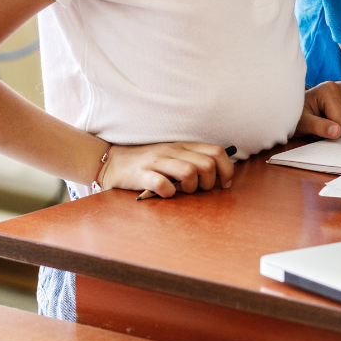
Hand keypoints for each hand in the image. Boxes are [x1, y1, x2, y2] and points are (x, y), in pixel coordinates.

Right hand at [100, 142, 234, 197]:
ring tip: (183, 192)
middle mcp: (172, 151)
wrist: (113, 162)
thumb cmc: (149, 164)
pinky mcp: (141, 174)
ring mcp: (157, 161)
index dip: (227, 169)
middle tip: (199, 190)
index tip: (224, 183)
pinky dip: (169, 193)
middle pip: (206, 165)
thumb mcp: (174, 156)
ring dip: (191, 188)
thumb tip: (222, 175)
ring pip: (189, 172)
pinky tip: (166, 194)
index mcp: (184, 146)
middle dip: (209, 183)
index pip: (217, 152)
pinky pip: (162, 184)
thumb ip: (194, 160)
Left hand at [298, 81, 340, 138]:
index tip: (317, 123)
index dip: (330, 130)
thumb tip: (337, 132)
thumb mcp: (304, 123)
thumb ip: (319, 127)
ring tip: (327, 121)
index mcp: (330, 89)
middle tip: (322, 123)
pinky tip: (335, 119)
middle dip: (337, 129)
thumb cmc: (300, 115)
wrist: (302, 107)